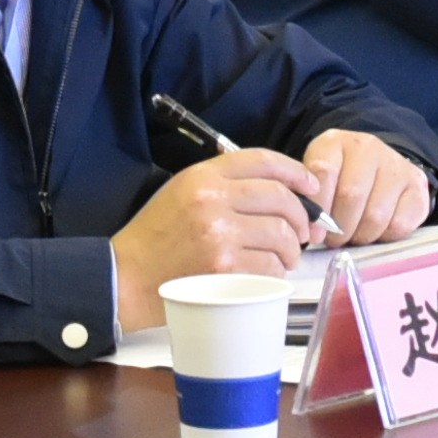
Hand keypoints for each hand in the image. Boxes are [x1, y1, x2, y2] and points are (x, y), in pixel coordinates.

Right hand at [110, 148, 329, 319]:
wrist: (126, 277)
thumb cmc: (155, 238)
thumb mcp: (182, 192)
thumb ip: (224, 184)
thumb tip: (280, 192)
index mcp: (204, 176)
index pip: (264, 161)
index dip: (297, 172)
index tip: (311, 186)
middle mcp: (214, 199)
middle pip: (281, 198)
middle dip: (302, 216)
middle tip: (303, 231)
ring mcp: (220, 234)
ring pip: (281, 234)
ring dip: (291, 249)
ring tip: (286, 256)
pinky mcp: (224, 267)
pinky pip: (270, 266)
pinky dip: (277, 271)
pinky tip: (270, 273)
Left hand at [301, 128, 434, 245]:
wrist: (376, 169)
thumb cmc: (338, 180)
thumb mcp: (314, 180)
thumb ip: (309, 200)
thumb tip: (313, 232)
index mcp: (335, 142)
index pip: (324, 172)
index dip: (317, 208)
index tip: (314, 230)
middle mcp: (368, 148)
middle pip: (352, 196)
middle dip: (339, 229)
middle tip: (335, 239)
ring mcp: (396, 165)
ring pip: (376, 215)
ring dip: (361, 236)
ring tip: (354, 235)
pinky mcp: (418, 186)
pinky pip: (400, 225)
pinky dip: (385, 237)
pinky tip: (377, 231)